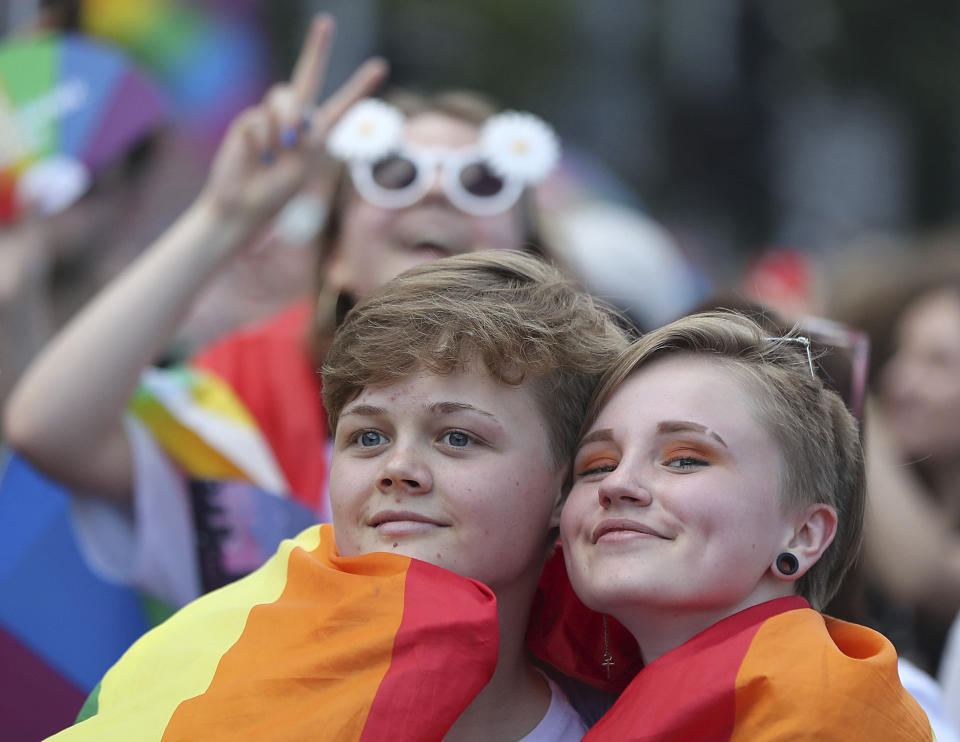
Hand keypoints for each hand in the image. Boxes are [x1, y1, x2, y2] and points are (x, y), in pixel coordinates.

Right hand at [200, 15, 387, 231]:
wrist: (242, 205)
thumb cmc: (277, 193)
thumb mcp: (301, 166)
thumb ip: (303, 136)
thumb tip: (295, 111)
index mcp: (317, 134)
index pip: (341, 106)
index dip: (359, 86)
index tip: (380, 65)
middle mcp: (295, 120)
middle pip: (307, 76)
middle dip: (316, 49)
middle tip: (326, 22)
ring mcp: (271, 117)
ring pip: (283, 97)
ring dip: (285, 119)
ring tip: (279, 149)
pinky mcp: (248, 120)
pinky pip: (259, 119)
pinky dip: (261, 140)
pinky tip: (258, 157)